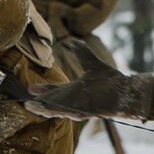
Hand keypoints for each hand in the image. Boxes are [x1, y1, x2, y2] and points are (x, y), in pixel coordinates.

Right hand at [27, 38, 151, 120]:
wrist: (127, 90)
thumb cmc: (112, 80)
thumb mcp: (91, 63)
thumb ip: (80, 51)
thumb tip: (69, 40)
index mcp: (75, 91)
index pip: (55, 92)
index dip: (44, 90)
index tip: (31, 88)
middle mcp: (75, 101)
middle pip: (53, 103)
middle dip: (40, 103)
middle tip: (26, 102)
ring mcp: (80, 107)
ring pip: (58, 110)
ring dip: (44, 109)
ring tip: (31, 107)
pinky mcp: (85, 111)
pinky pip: (68, 112)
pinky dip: (57, 111)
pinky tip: (47, 110)